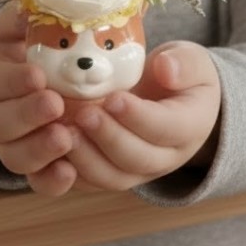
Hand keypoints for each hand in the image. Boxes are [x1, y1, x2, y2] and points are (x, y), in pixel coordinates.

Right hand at [0, 2, 78, 195]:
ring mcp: (8, 146)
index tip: (37, 74)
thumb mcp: (15, 30)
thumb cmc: (21, 52)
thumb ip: (22, 17)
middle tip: (55, 105)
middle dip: (27, 115)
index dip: (13, 80)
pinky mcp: (29, 167)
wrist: (14, 86)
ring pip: (15, 157)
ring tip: (65, 138)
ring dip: (39, 151)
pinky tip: (71, 173)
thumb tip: (36, 0)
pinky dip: (51, 181)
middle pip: (0, 123)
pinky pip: (36, 182)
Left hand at [66, 40, 220, 190]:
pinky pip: (91, 182)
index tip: (114, 99)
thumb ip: (184, 64)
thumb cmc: (182, 75)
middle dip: (108, 138)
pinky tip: (51, 148)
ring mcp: (138, 170)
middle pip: (137, 158)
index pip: (166, 128)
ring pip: (113, 178)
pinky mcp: (113, 173)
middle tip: (83, 115)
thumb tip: (165, 68)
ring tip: (64, 132)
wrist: (176, 101)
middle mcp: (166, 157)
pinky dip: (69, 172)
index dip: (138, 117)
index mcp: (190, 127)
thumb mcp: (194, 62)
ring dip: (86, 159)